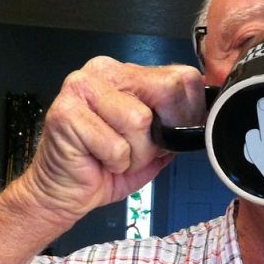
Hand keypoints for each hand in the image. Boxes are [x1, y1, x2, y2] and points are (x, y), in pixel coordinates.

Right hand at [17, 56, 204, 228]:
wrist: (62, 192)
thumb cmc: (105, 167)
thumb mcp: (153, 145)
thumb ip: (175, 126)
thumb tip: (201, 120)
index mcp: (127, 72)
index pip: (181, 77)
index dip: (185, 114)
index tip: (169, 136)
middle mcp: (103, 70)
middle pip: (165, 91)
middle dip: (161, 133)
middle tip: (139, 150)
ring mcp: (81, 87)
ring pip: (141, 121)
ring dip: (135, 153)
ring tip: (116, 157)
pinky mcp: (66, 113)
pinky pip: (116, 145)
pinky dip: (116, 163)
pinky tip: (99, 161)